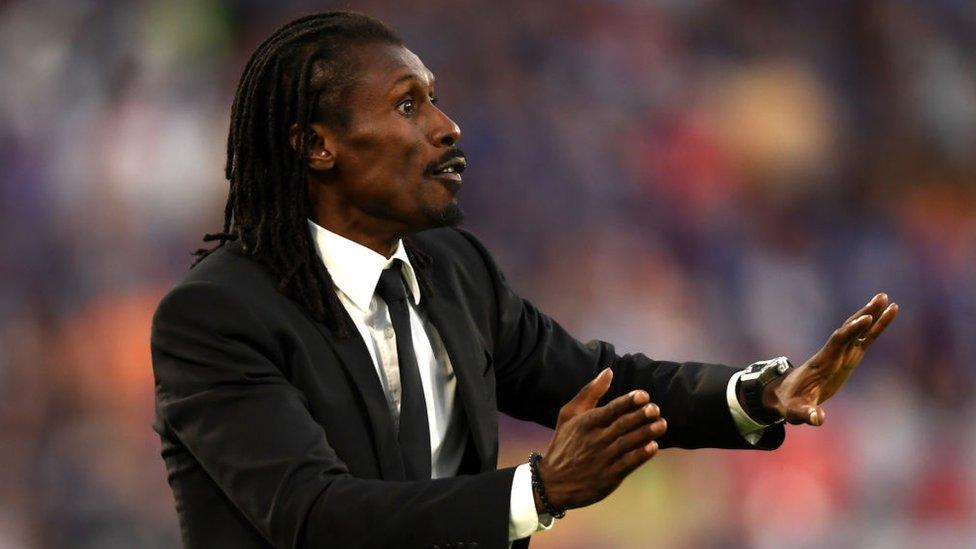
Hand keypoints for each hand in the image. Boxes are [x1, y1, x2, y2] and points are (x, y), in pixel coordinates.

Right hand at [535, 368, 666, 512]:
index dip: (628, 401)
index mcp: (585, 423)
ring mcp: (602, 459)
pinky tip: (653, 446)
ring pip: (628, 443)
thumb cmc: (564, 443)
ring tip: (662, 424)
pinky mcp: (608, 477)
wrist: (553, 483)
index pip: (611, 409)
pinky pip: (628, 464)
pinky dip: (641, 455)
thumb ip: (589, 392)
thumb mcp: (569, 415)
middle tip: (656, 408)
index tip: (644, 395)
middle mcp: (594, 440)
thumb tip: (609, 371)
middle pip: (622, 425)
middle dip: (641, 416)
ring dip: (646, 433)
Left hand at [763, 293, 898, 425]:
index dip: (850, 331)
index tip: (864, 319)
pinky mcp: (847, 359)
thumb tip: (818, 419)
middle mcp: (832, 354)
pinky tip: (886, 317)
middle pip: (849, 330)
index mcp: (822, 362)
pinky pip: (864, 341)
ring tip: (886, 299)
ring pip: (858, 332)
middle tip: (881, 298)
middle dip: (864, 314)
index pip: (837, 342)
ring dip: (871, 315)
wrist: (785, 396)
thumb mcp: (797, 411)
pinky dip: (874, 329)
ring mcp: (840, 355)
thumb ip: (807, 413)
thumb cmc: (791, 403)